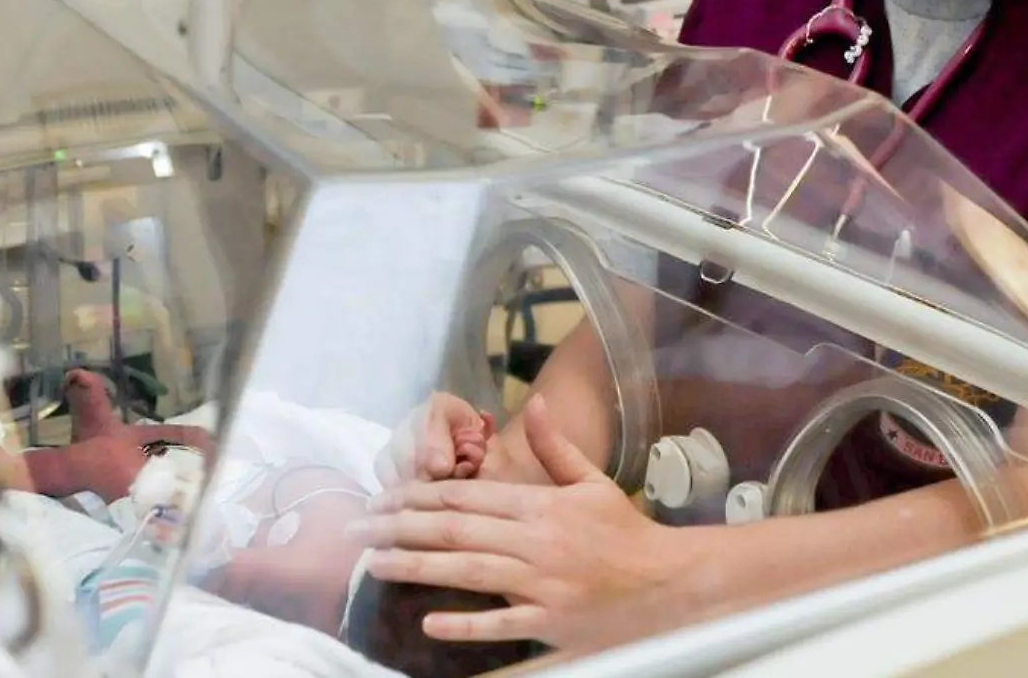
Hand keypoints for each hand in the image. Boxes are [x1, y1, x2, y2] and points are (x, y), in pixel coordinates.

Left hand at [348, 395, 692, 649]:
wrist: (671, 583)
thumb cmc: (625, 534)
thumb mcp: (592, 483)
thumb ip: (557, 446)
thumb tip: (534, 404)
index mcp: (540, 506)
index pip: (465, 496)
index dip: (417, 495)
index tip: (382, 497)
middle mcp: (535, 541)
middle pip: (454, 530)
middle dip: (399, 526)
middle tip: (357, 528)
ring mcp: (542, 583)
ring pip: (467, 571)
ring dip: (416, 566)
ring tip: (375, 562)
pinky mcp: (551, 622)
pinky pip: (502, 623)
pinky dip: (466, 624)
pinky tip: (429, 623)